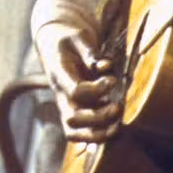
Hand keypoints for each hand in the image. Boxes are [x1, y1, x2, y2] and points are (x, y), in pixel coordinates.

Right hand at [33, 23, 119, 142]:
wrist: (54, 45)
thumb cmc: (69, 40)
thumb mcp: (78, 37)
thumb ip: (90, 51)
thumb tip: (105, 66)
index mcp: (59, 74)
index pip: (75, 91)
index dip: (96, 90)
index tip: (112, 81)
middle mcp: (60, 94)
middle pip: (71, 119)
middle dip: (98, 118)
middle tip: (118, 107)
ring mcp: (65, 105)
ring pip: (73, 132)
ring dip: (97, 134)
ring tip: (118, 124)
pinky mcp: (73, 111)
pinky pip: (80, 133)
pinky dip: (97, 135)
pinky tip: (114, 125)